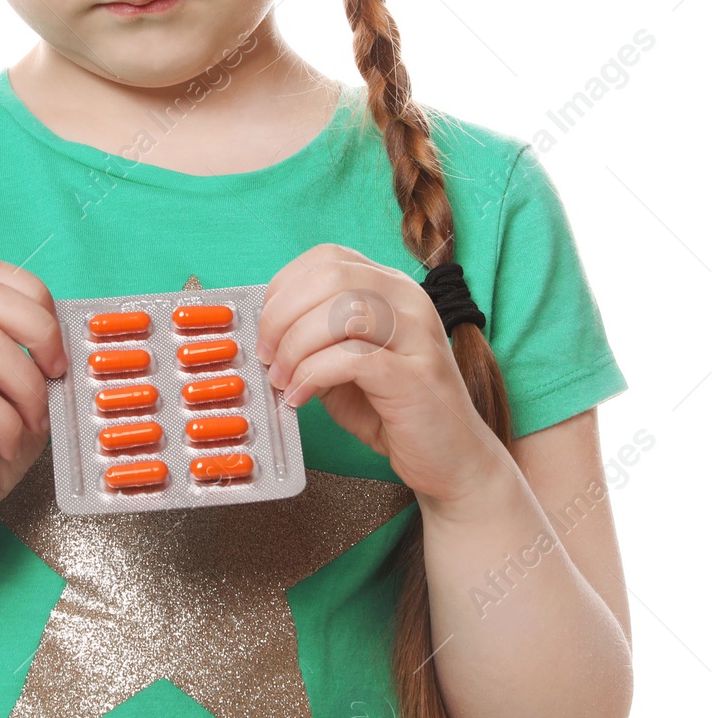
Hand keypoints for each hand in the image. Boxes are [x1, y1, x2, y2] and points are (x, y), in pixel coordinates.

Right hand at [0, 258, 67, 566]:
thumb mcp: (28, 399)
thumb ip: (44, 367)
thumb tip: (79, 347)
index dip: (34, 298)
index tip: (56, 346)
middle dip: (40, 331)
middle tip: (56, 377)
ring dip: (27, 388)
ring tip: (32, 423)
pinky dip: (6, 422)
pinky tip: (7, 443)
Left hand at [255, 244, 505, 507]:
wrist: (452, 459)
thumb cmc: (395, 409)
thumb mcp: (346, 362)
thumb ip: (315, 338)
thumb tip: (266, 332)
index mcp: (391, 287)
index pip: (328, 258)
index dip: (285, 288)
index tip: (266, 328)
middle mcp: (408, 300)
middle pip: (330, 277)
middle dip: (282, 316)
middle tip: (267, 355)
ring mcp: (417, 334)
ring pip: (339, 311)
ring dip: (295, 346)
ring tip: (283, 379)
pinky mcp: (415, 374)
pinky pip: (350, 358)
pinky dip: (312, 375)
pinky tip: (301, 396)